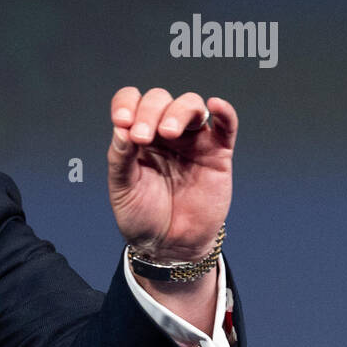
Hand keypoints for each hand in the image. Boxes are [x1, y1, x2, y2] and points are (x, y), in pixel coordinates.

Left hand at [107, 88, 236, 262]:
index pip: (131, 104)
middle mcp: (164, 134)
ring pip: (190, 106)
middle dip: (149, 112)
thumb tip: (120, 129)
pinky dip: (224, 112)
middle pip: (160, 100)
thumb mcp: (122, 189)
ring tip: (167, 132)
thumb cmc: (143, 217)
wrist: (170, 246)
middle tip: (142, 137)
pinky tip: (214, 105)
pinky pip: (226, 126)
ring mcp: (192, 141)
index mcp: (137, 137)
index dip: (126, 104)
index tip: (121, 121)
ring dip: (178, 112)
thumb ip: (120, 158)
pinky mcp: (218, 154)